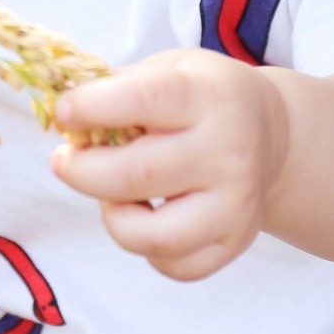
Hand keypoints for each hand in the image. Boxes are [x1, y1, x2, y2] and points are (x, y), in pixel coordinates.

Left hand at [50, 48, 287, 281]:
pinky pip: (175, 265)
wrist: (271, 130)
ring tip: (108, 195)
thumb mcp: (169, 68)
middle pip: (137, 175)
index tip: (63, 110)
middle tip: (64, 160)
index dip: (93, 107)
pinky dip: (145, 249)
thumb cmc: (202, 95)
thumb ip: (118, 87)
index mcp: (208, 96)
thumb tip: (62, 113)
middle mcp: (228, 151)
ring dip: (113, 217)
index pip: (145, 101)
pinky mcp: (235, 241)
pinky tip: (144, 217)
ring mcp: (236, 202)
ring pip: (156, 236)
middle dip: (82, 170)